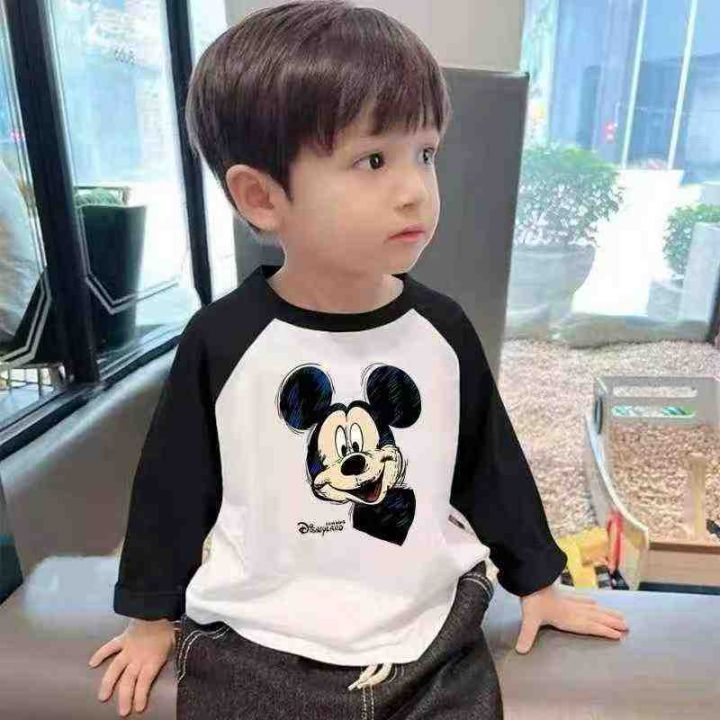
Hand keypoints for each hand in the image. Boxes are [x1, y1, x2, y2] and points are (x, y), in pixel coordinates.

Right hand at [88, 618, 177, 716]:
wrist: (158, 609)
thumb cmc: (167, 628)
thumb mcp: (174, 644)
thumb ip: (170, 655)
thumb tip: (178, 660)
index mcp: (152, 660)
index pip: (144, 683)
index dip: (141, 696)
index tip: (138, 709)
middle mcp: (138, 658)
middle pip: (129, 681)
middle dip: (125, 698)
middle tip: (122, 712)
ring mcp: (128, 649)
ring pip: (115, 669)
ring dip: (108, 683)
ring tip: (102, 696)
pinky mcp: (122, 639)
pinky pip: (109, 647)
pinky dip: (100, 654)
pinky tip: (92, 664)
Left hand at [514, 583, 628, 653]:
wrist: (530, 578)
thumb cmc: (531, 600)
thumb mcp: (529, 620)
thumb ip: (527, 636)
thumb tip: (520, 651)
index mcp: (567, 618)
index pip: (589, 626)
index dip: (604, 631)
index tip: (619, 635)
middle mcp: (572, 610)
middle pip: (595, 617)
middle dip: (611, 622)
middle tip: (628, 626)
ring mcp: (569, 601)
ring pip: (592, 608)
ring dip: (606, 612)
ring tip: (620, 615)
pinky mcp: (564, 594)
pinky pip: (580, 599)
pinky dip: (589, 601)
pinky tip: (595, 602)